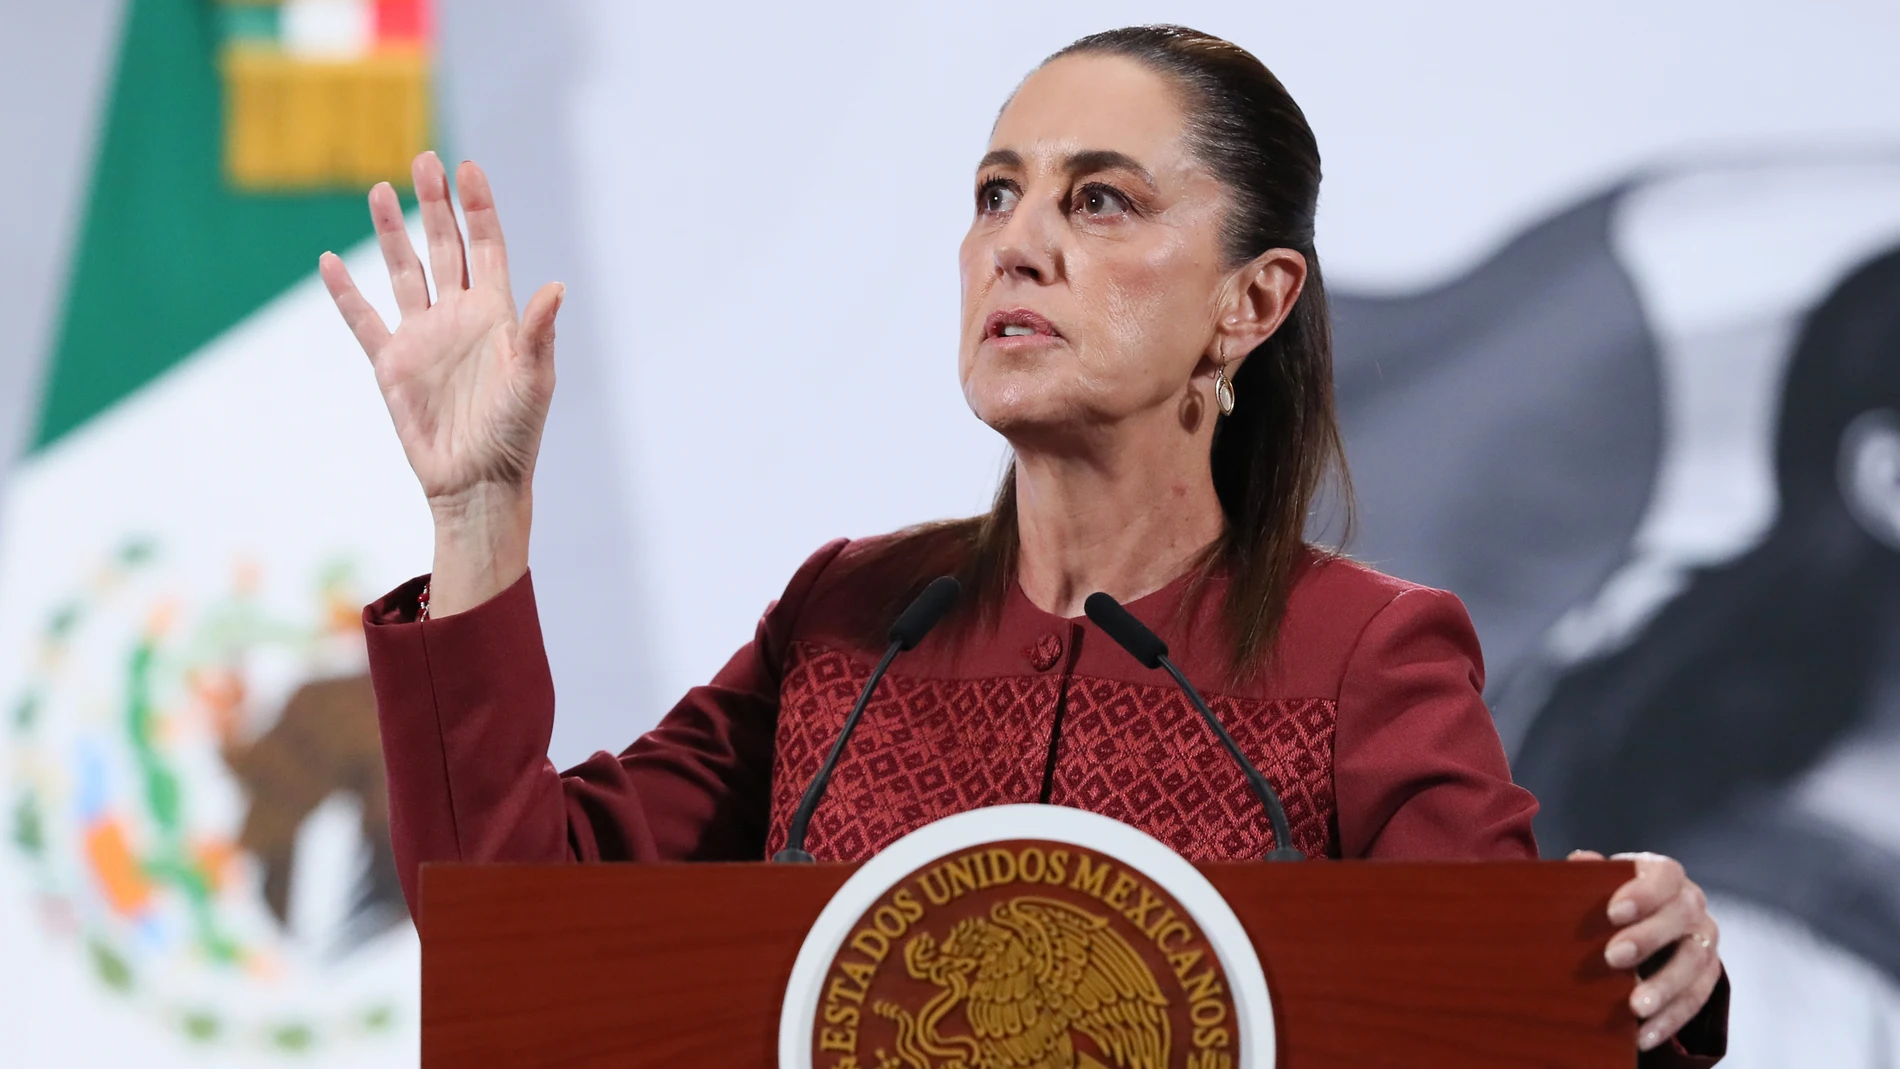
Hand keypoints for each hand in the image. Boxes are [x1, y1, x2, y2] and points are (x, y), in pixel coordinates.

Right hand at [320, 152, 562, 613]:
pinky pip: (364, 319)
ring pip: (404, 271)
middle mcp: (458, 317)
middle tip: (425, 159)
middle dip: (435, 204)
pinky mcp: (391, 364)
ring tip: (381, 190)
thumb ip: (538, 332)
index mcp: (496, 314)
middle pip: (444, 247)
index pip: (486, 246)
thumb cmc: (515, 435)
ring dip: (393, 233)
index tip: (468, 168)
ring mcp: (422, 338)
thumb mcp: (533, 381)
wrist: (476, 483)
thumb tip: (556, 287)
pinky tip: (332, 262)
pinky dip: (347, 292)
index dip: (478, 208)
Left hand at [1570, 850, 1721, 1051]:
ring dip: (1664, 986)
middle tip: (1612, 957)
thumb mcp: (1603, 883)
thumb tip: (1581, 862)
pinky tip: (1643, 1035)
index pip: (1664, 875)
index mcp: (1666, 875)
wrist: (1647, 922)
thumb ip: (1591, 874)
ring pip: (1694, 962)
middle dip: (1647, 938)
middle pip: (1682, 917)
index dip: (1643, 892)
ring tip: (1635, 1007)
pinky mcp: (1709, 974)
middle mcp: (1693, 905)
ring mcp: (1705, 940)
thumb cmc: (1616, 898)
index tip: (1613, 912)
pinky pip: (1696, 998)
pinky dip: (1670, 1019)